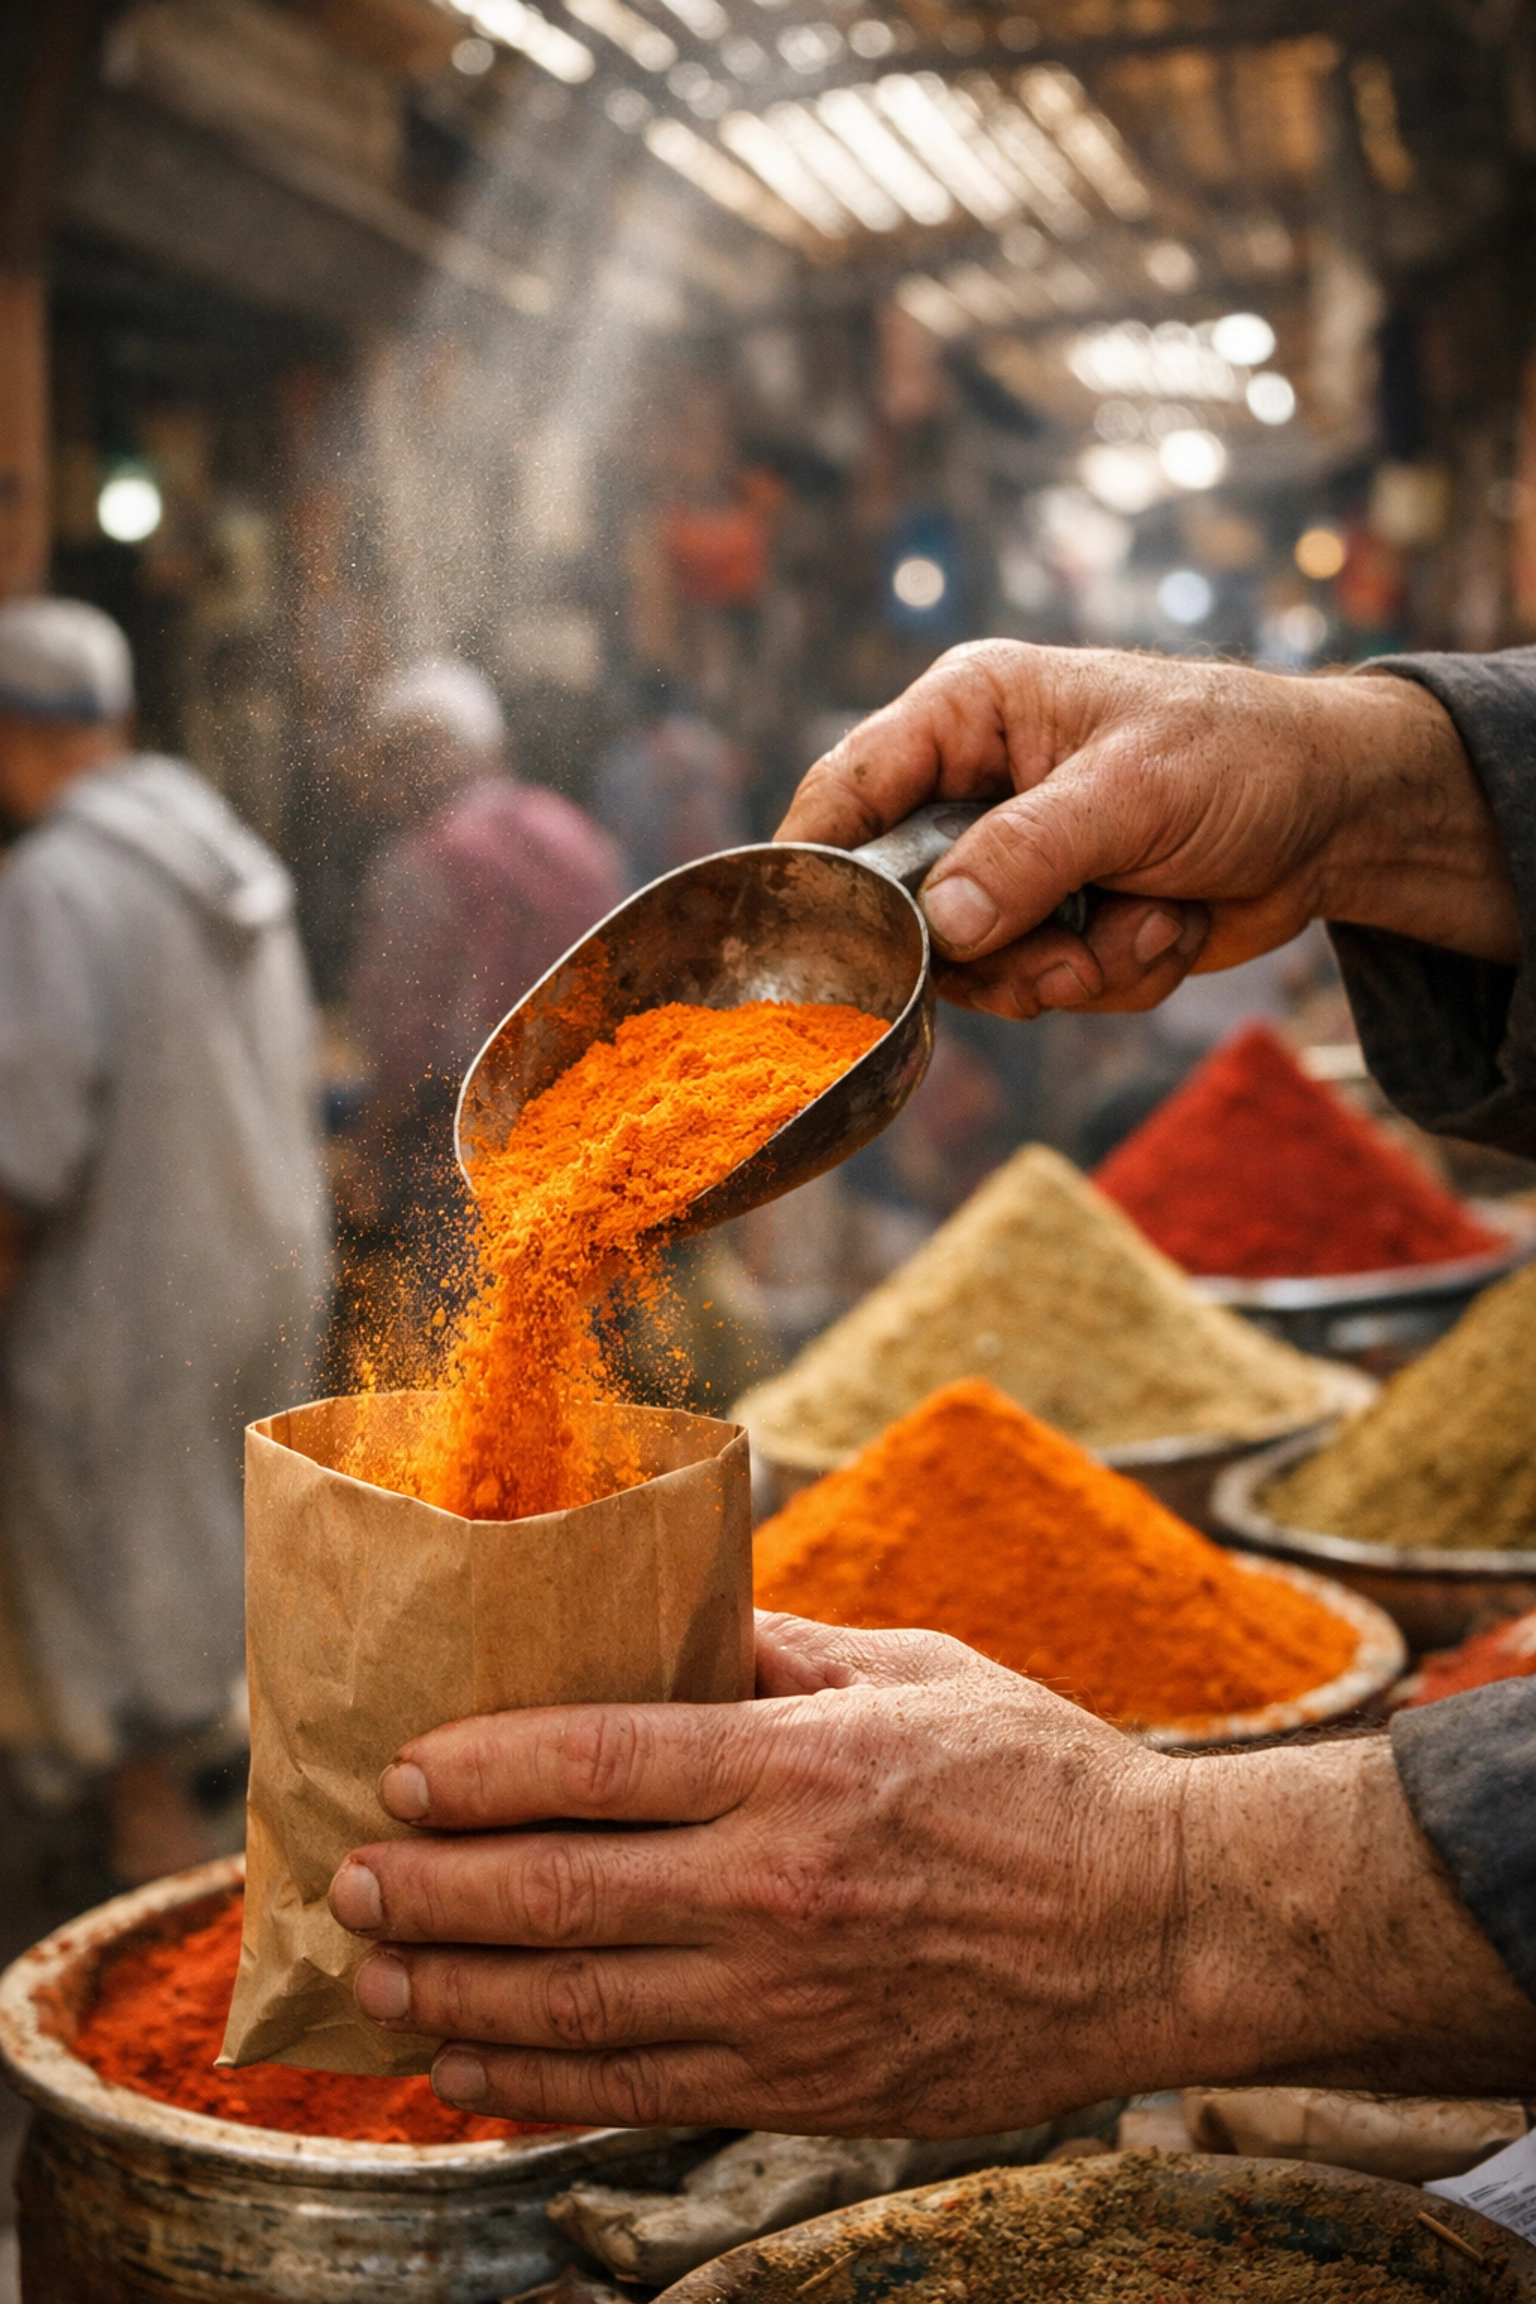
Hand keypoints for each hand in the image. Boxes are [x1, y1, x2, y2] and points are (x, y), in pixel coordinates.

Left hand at [329, 1616, 1535, 2133]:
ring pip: (575, 2009)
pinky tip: (474, 2067)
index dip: (478, 1768)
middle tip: (349, 1882)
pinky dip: (539, 2083)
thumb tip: (678, 1624)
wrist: (1160, 1929)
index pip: (594, 1759)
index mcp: (798, 1764)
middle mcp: (774, 1887)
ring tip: (378, 1974)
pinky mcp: (804, 2083)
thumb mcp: (918, 1670)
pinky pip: (638, 2091)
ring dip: (456, 1993)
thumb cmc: (1041, 1778)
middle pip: (555, 1892)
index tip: (404, 1771)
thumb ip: (785, 1653)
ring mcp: (785, 2000)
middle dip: (430, 1889)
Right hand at [777, 642, 1517, 1020]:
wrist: (1341, 817)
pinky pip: (1046, 986)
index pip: (850, 787)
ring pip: (981, 967)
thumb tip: (937, 929)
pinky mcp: (1059, 925)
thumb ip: (1025, 856)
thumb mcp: (1130, 793)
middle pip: (908, 906)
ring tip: (1147, 919)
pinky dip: (1118, 972)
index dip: (818, 864)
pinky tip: (1169, 923)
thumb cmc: (1239, 756)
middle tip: (1062, 946)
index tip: (814, 937)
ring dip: (1073, 965)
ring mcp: (1017, 866)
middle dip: (995, 946)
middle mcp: (976, 793)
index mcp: (969, 717)